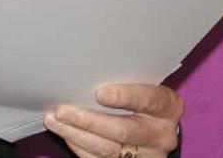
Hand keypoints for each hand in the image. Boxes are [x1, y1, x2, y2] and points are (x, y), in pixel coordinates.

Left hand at [43, 83, 182, 157]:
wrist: (158, 130)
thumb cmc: (143, 99)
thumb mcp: (144, 86)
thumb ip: (124, 81)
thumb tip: (84, 73)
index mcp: (168, 107)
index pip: (148, 100)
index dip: (125, 96)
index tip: (100, 93)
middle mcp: (161, 134)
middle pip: (123, 130)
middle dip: (88, 121)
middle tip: (62, 110)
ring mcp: (147, 155)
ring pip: (109, 150)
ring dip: (76, 135)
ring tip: (54, 121)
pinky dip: (80, 148)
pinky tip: (66, 134)